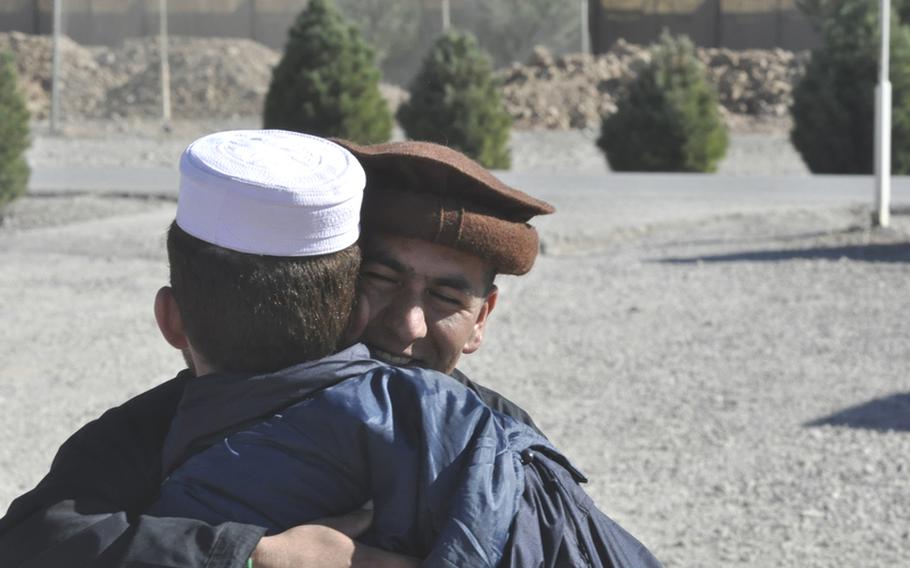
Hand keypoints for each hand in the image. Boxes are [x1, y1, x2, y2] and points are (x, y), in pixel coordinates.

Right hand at [250, 508, 418, 567]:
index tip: (436, 557)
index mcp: (368, 561)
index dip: (424, 562)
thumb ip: (359, 518)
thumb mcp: (334, 525)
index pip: (408, 565)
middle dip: (411, 567)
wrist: (274, 564)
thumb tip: (374, 508)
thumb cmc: (304, 543)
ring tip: (400, 565)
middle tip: (426, 561)